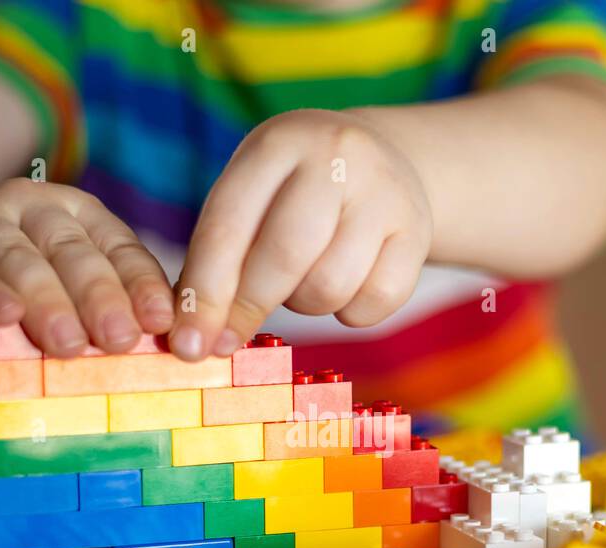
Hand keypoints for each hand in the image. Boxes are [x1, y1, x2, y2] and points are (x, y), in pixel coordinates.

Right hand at [0, 178, 174, 356]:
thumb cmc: (19, 287)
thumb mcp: (67, 285)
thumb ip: (112, 308)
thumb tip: (174, 345)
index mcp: (79, 215)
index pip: (119, 247)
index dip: (141, 284)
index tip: (161, 322)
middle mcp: (33, 208)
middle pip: (73, 252)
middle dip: (100, 297)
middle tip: (120, 340)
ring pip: (19, 259)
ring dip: (48, 301)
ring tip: (70, 343)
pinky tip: (7, 315)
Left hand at [171, 109, 432, 360]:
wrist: (384, 162)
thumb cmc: (294, 194)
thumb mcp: (252, 198)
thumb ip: (220, 258)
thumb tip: (196, 339)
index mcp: (276, 143)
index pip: (228, 227)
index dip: (205, 295)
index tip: (189, 346)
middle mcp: (335, 156)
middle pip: (283, 257)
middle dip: (249, 308)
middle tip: (230, 340)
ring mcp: (384, 192)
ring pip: (330, 286)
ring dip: (305, 305)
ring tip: (302, 282)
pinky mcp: (417, 231)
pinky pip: (375, 303)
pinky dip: (350, 313)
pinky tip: (346, 287)